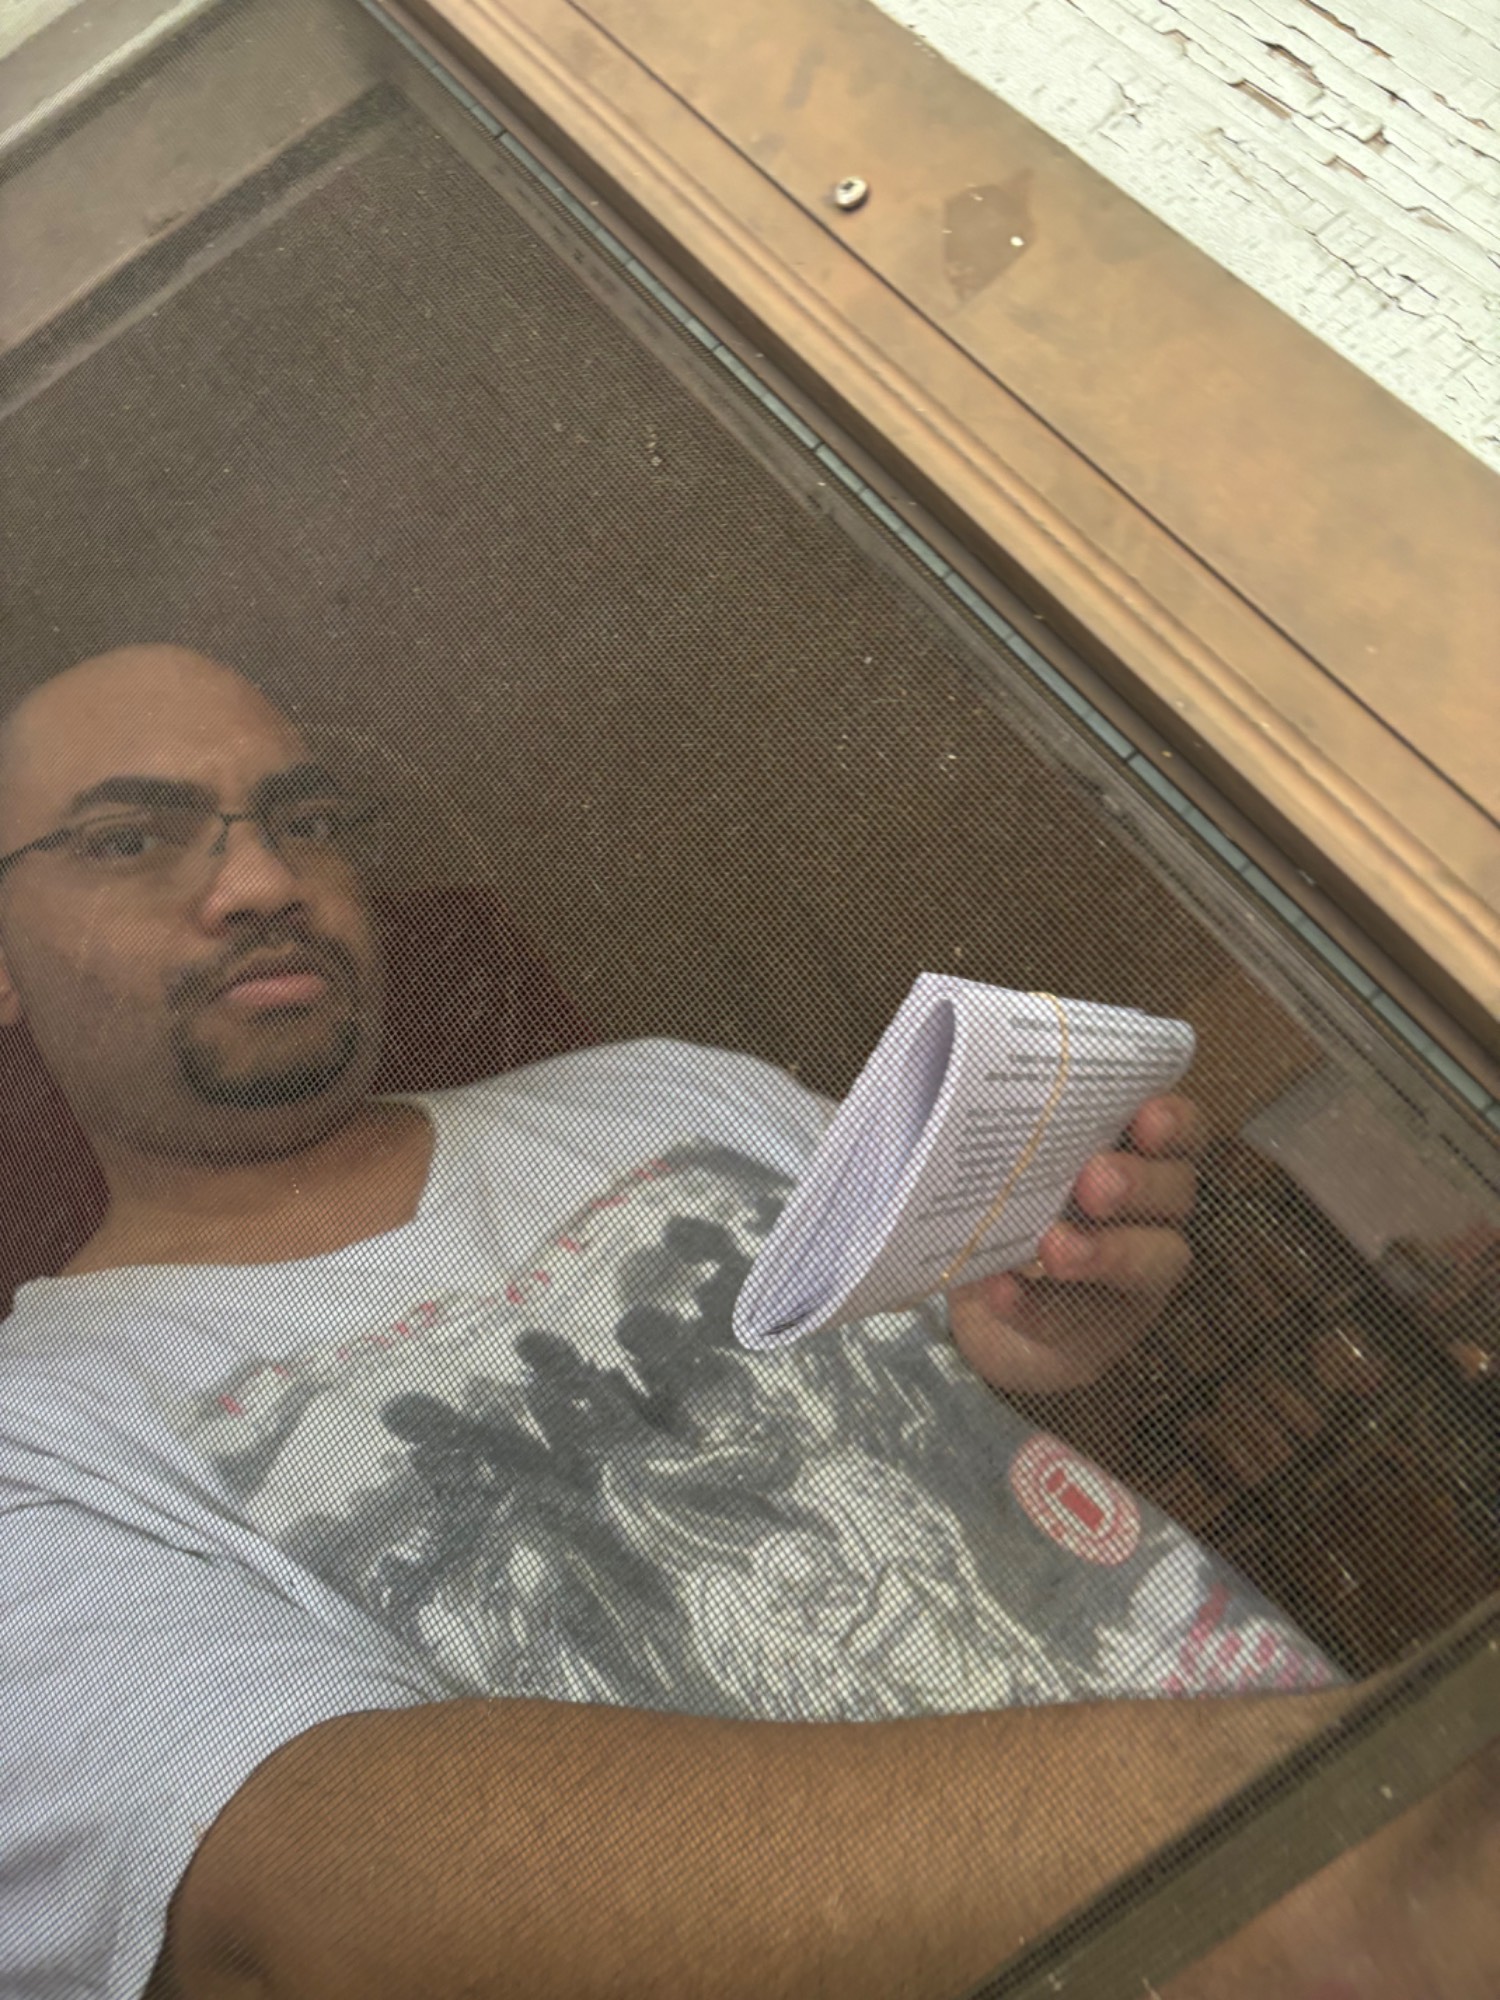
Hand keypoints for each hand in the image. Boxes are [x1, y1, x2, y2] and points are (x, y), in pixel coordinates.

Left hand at [945, 1094, 1203, 1393]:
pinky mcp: (1100, 1333)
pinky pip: (1074, 1321)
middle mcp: (1155, 1217)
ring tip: (1056, 1247)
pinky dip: (1034, 1305)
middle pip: (1175, 1193)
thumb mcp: (1021, 1168)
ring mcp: (1136, 1280)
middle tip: (1095, 1181)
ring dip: (1104, 1253)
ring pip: (1150, 1263)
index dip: (1175, 1123)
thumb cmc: (1018, 1210)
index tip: (1147, 1116)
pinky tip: (1002, 1290)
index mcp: (1142, 1159)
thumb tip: (983, 1111)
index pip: (1181, 1132)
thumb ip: (1021, 1143)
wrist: (996, 1308)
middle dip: (1139, 1184)